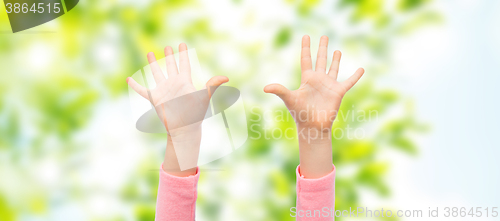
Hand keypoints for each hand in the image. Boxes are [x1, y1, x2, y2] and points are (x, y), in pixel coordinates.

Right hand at [127, 43, 227, 175]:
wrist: (184, 129)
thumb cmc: (195, 114)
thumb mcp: (204, 97)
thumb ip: (213, 85)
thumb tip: (226, 77)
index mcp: (184, 82)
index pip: (184, 64)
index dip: (183, 54)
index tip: (182, 44)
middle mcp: (173, 84)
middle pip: (171, 66)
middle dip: (169, 56)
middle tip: (168, 46)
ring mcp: (163, 91)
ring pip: (157, 73)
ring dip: (153, 64)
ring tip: (150, 53)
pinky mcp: (155, 99)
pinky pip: (142, 90)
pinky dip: (135, 85)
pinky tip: (129, 79)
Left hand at [264, 35, 363, 177]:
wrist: (313, 126)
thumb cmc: (300, 113)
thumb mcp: (289, 99)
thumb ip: (279, 90)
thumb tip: (265, 88)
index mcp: (307, 79)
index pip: (306, 59)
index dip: (306, 48)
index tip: (306, 36)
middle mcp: (318, 80)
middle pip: (320, 60)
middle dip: (322, 48)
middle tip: (324, 36)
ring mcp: (329, 85)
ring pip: (333, 68)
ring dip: (336, 59)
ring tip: (337, 50)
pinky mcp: (338, 92)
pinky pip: (349, 82)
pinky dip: (356, 76)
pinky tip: (361, 69)